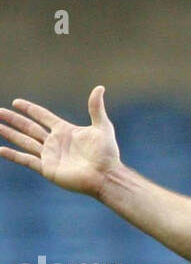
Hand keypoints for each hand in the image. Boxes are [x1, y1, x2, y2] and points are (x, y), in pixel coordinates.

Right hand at [0, 85, 120, 197]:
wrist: (106, 176)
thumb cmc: (107, 154)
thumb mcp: (103, 127)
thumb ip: (96, 108)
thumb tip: (100, 87)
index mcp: (65, 131)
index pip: (43, 116)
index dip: (30, 109)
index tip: (16, 102)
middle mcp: (55, 142)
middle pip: (29, 128)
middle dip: (14, 120)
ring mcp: (50, 156)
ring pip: (24, 141)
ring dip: (9, 134)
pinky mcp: (48, 169)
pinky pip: (26, 160)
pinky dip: (13, 155)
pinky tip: (1, 150)